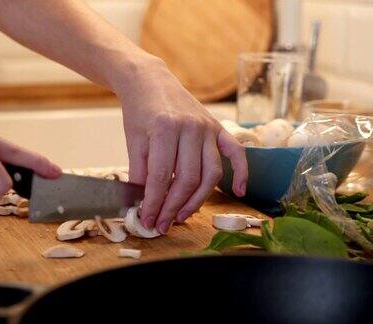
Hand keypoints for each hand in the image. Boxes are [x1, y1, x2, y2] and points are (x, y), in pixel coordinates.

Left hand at [116, 60, 247, 233]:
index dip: (154, 203)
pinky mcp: (218, 127)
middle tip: (162, 224)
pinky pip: (236, 152)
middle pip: (187, 179)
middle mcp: (191, 129)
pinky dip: (241, 173)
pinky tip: (240, 192)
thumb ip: (140, 172)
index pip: (161, 177)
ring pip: (210, 173)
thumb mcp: (133, 141)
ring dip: (197, 200)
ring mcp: (208, 128)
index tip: (147, 220)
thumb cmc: (139, 111)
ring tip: (181, 216)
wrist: (150, 80)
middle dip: (173, 207)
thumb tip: (144, 204)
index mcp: (165, 130)